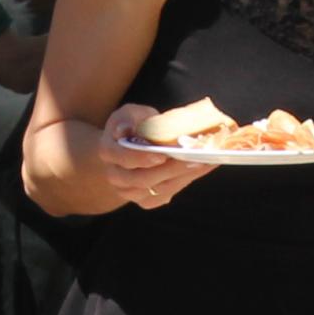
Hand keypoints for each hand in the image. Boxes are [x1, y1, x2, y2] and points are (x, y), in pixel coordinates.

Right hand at [92, 105, 222, 211]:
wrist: (128, 148)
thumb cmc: (133, 126)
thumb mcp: (129, 114)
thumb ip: (127, 119)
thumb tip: (123, 130)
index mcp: (108, 151)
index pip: (123, 158)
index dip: (142, 158)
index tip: (163, 154)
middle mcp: (115, 176)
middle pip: (143, 179)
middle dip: (171, 169)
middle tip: (195, 158)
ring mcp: (129, 192)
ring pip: (157, 190)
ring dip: (184, 176)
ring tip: (205, 162)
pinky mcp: (145, 200)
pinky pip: (166, 195)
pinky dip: (186, 181)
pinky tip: (202, 168)